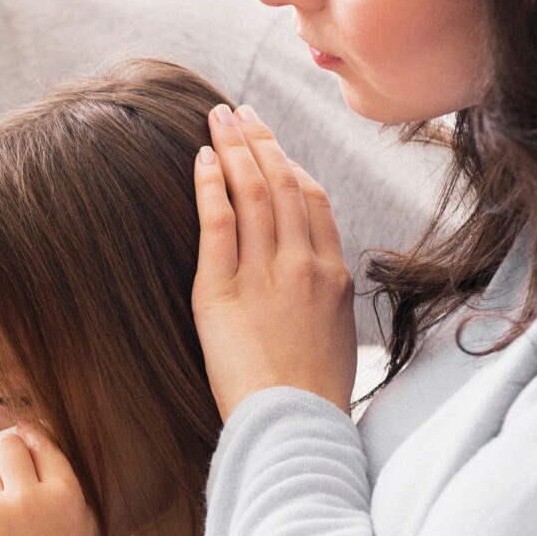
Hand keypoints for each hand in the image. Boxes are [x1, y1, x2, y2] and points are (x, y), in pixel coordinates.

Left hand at [0, 429, 103, 535]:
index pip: (44, 444)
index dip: (33, 437)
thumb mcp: (84, 525)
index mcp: (67, 494)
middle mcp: (32, 497)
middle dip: (10, 454)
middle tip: (11, 469)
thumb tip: (39, 443)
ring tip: (1, 510)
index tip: (26, 433)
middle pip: (10, 446)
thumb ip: (66, 485)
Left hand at [192, 103, 356, 418]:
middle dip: (259, 141)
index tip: (271, 144)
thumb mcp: (335, 336)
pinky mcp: (223, 291)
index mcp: (335, 274)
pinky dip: (210, 185)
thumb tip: (317, 284)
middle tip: (239, 110)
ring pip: (253, 193)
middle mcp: (304, 264)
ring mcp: (266, 274)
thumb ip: (325, 298)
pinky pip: (218, 223)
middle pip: (283, 184)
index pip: (313, 200)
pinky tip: (201, 158)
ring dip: (234, 148)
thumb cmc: (312, 395)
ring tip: (217, 117)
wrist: (295, 426)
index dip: (289, 164)